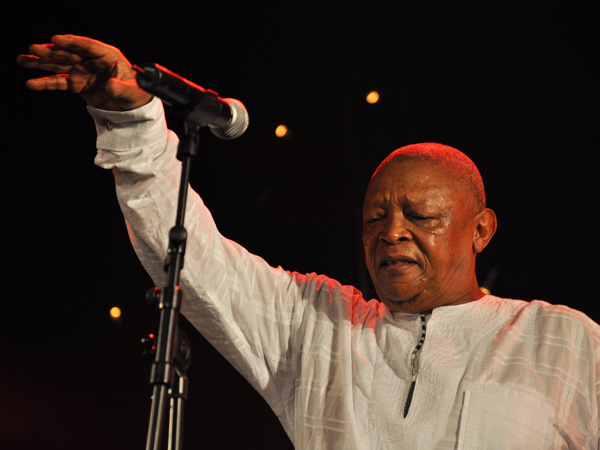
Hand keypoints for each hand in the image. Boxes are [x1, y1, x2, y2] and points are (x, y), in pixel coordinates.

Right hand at [17, 34, 151, 110]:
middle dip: (51, 51)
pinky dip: (46, 83)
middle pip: (69, 53)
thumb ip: (121, 88)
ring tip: (23, 60)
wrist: (132, 108)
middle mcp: (92, 61)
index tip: (55, 40)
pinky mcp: (77, 84)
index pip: (87, 45)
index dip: (71, 42)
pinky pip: (59, 82)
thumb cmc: (136, 94)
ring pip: (59, 65)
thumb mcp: (132, 91)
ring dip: (41, 63)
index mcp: (107, 55)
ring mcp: (83, 71)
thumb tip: (111, 85)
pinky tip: (32, 83)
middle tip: (34, 49)